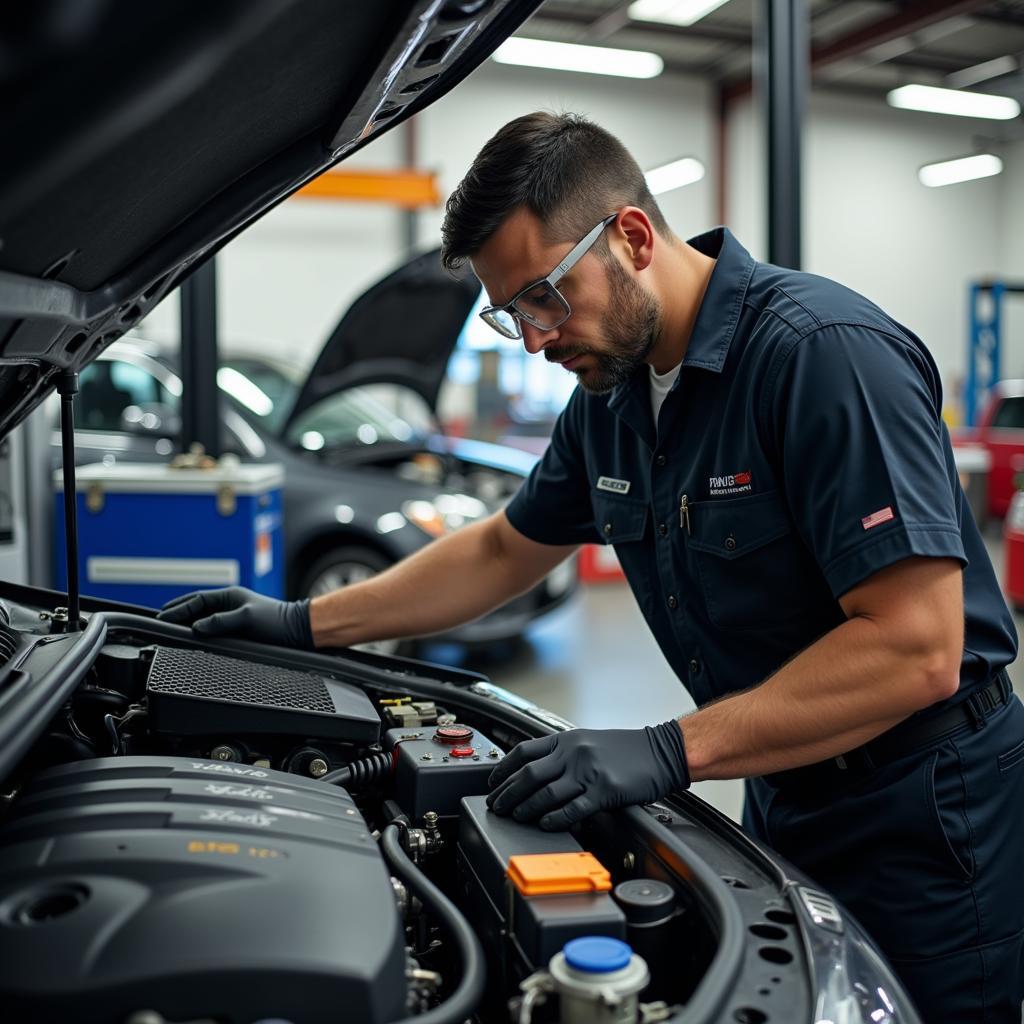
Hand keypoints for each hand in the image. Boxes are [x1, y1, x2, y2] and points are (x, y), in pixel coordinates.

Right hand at [157, 587, 313, 648]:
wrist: (299, 631)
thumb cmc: (278, 621)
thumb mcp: (248, 619)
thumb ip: (221, 621)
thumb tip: (197, 627)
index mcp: (230, 596)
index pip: (196, 600)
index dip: (178, 608)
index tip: (162, 616)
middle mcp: (230, 604)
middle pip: (197, 607)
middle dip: (178, 612)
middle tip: (160, 619)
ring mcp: (234, 616)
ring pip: (205, 617)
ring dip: (189, 621)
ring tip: (172, 627)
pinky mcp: (240, 629)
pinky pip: (214, 628)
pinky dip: (201, 631)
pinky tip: (195, 637)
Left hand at [486, 721, 689, 830]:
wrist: (663, 751)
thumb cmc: (629, 748)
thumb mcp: (590, 741)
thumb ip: (564, 753)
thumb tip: (537, 772)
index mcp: (567, 739)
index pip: (524, 751)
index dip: (503, 769)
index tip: (492, 783)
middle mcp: (574, 752)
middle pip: (528, 774)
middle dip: (507, 792)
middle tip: (496, 805)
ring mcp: (588, 771)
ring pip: (545, 793)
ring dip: (525, 807)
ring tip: (514, 816)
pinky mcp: (603, 790)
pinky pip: (572, 808)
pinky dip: (555, 818)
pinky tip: (544, 824)